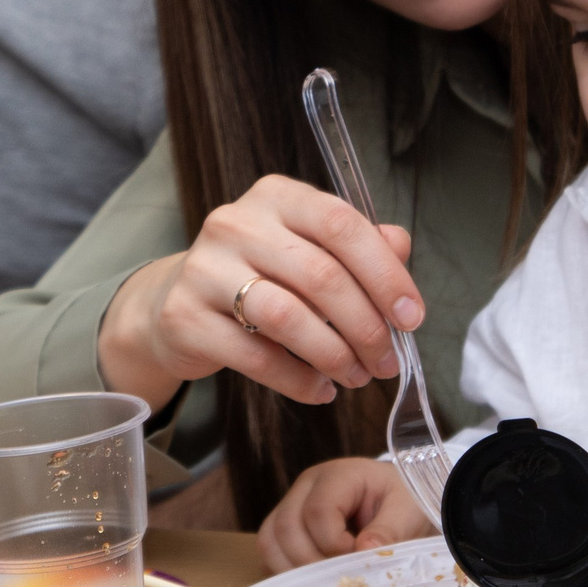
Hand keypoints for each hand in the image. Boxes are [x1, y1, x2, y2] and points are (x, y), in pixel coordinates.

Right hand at [98, 174, 419, 408]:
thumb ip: (358, 245)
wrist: (176, 302)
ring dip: (334, 356)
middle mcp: (236, 223)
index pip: (341, 224)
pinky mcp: (186, 316)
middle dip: (366, 327)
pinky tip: (320, 390)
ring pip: (288, 317)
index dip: (384, 273)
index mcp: (276, 197)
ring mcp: (205, 268)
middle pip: (320, 275)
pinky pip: (256, 356)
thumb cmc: (258, 274)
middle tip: (387, 362)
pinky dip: (299, 380)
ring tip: (356, 378)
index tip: (411, 317)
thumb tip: (401, 247)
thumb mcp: (309, 248)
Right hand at [258, 456, 432, 572]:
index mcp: (338, 475)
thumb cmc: (404, 502)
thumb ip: (390, 530)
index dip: (333, 544)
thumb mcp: (409, 511)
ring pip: (269, 541)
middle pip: (285, 526)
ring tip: (324, 585)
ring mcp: (291, 506)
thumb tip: (364, 551)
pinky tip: (311, 583)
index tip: (357, 560)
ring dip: (292, 571)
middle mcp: (306, 487)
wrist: (398, 502)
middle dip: (310, 563)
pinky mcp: (286, 529)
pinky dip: (286, 573)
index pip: (317, 510)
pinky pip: (270, 554)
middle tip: (338, 581)